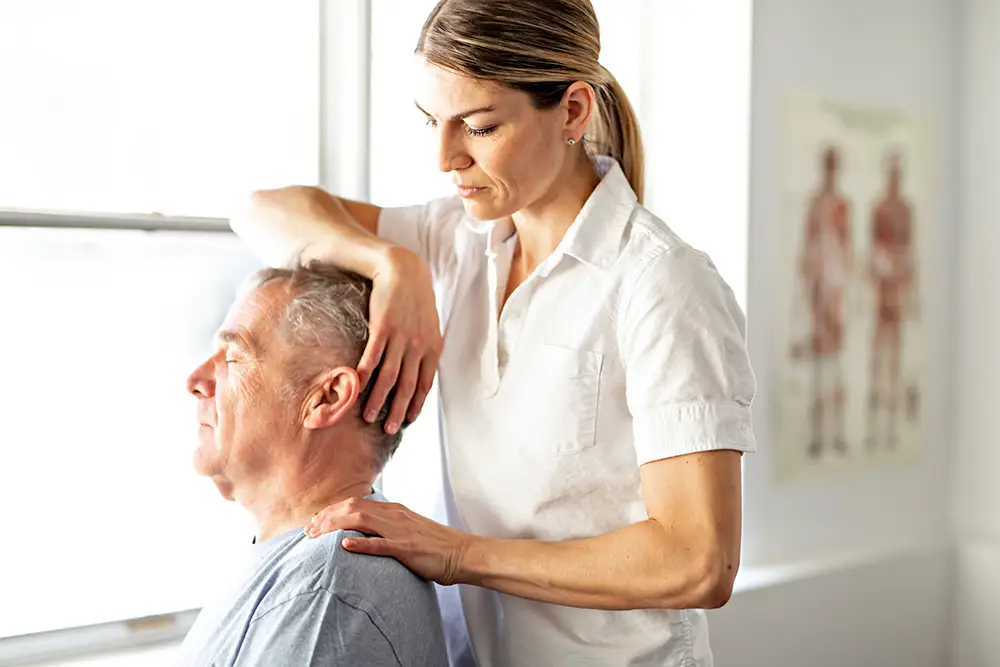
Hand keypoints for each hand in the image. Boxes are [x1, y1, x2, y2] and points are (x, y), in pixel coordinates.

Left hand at [306, 498, 472, 585]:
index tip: (315, 523)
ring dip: (336, 526)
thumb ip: (387, 527)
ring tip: (318, 535)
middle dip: (327, 517)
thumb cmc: (435, 545)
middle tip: (309, 531)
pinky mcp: (407, 548)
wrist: (461, 553)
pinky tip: (344, 545)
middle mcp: (394, 515)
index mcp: (394, 510)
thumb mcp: (408, 529)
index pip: (355, 504)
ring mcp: (400, 530)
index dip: (332, 512)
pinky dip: (361, 544)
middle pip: (353, 508)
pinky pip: (380, 544)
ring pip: (362, 520)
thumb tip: (365, 533)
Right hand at [360, 246, 442, 433]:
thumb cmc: (416, 300)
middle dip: (396, 411)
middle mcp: (419, 346)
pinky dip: (365, 373)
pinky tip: (357, 386)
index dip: (416, 404)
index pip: (425, 384)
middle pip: (406, 386)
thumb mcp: (429, 325)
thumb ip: (426, 348)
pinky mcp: (383, 327)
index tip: (408, 421)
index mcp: (433, 348)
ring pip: (388, 376)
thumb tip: (420, 371)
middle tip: (387, 429)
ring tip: (367, 415)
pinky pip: (373, 356)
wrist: (404, 271)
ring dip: (377, 399)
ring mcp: (401, 337)